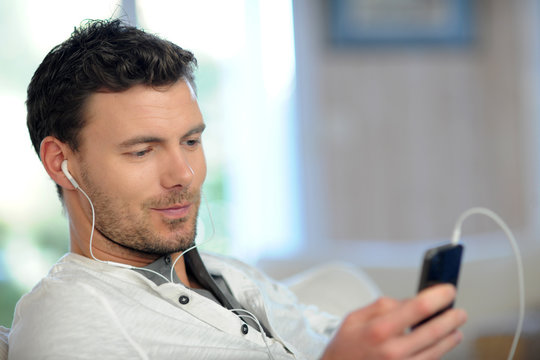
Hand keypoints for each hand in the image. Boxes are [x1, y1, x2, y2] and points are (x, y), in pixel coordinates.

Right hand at [320, 284, 466, 359]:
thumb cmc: (345, 348)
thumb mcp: (355, 318)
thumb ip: (383, 306)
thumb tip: (409, 301)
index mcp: (379, 329)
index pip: (418, 308)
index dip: (438, 296)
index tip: (448, 290)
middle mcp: (393, 351)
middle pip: (434, 331)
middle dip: (452, 318)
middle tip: (459, 312)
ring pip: (437, 351)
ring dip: (450, 338)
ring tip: (455, 329)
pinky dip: (437, 353)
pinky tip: (440, 345)